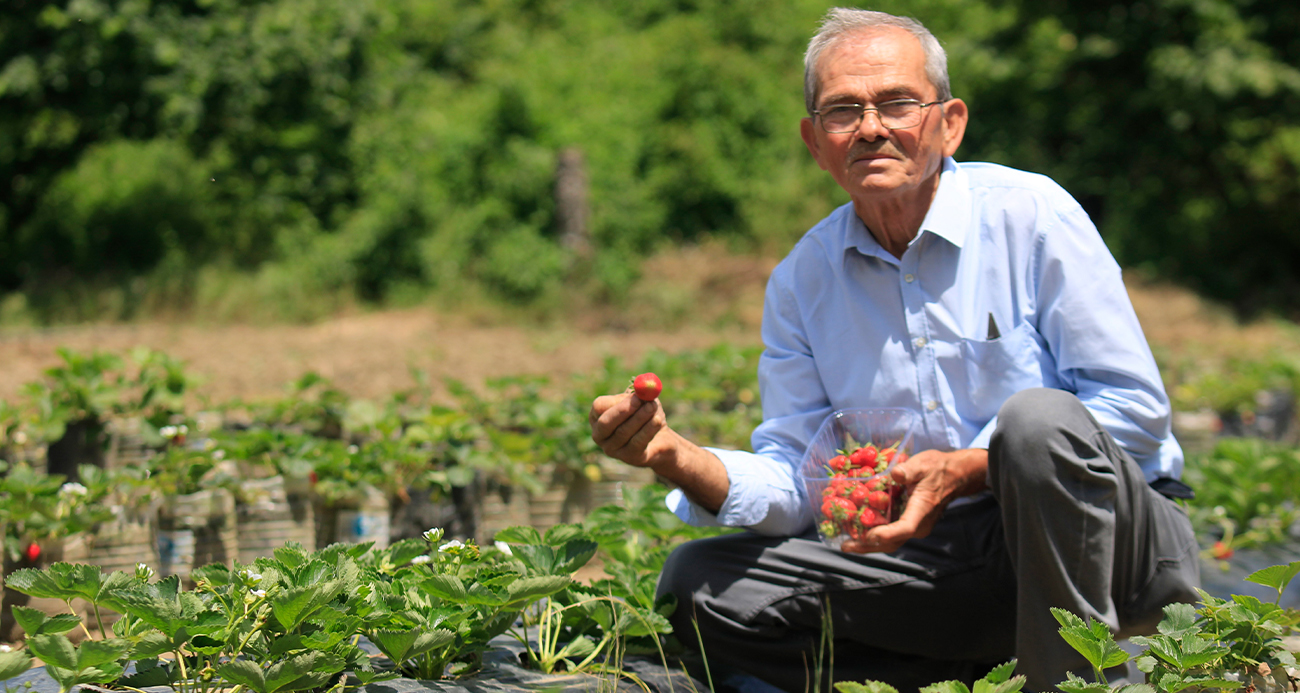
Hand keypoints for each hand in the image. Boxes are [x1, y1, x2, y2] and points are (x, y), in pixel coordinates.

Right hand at [589, 392, 673, 468]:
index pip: (598, 408)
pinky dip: (648, 430)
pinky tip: (658, 420)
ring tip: (653, 407)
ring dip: (641, 417)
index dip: (616, 401)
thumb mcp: (643, 401)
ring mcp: (613, 449)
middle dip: (624, 411)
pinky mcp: (629, 458)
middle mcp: (600, 435)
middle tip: (640, 401)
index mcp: (598, 417)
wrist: (661, 439)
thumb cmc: (646, 416)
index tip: (635, 395)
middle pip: (606, 423)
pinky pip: (637, 443)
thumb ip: (641, 393)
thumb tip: (643, 387)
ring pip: (624, 432)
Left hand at [840, 448, 988, 553]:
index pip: (904, 528)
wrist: (954, 476)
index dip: (886, 534)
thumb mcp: (924, 463)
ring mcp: (914, 526)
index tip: (868, 536)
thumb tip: (894, 473)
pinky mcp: (909, 524)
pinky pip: (891, 534)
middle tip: (845, 546)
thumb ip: (909, 469)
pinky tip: (856, 531)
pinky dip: (873, 535)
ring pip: (890, 541)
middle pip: (892, 542)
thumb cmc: (938, 468)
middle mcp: (918, 525)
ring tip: (846, 543)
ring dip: (868, 544)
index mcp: (921, 510)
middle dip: (868, 546)